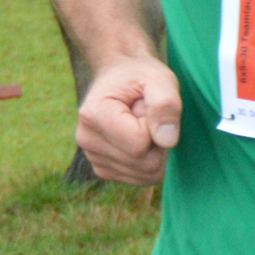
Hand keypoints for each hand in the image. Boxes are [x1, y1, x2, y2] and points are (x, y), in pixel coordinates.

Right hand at [77, 53, 181, 183]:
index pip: (139, 143)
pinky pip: (142, 178)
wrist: (121, 76)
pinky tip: (138, 138)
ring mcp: (93, 158)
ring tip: (141, 124)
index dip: (155, 126)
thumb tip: (167, 141)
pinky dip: (149, 161)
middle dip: (157, 140)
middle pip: (144, 163)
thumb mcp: (159, 79)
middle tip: (146, 115)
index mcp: (93, 114)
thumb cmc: (141, 76)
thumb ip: (165, 105)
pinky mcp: (104, 170)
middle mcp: (86, 139)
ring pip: (146, 174)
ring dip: (154, 150)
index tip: (146, 105)